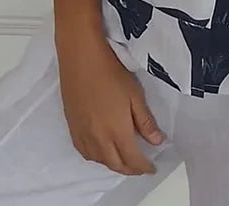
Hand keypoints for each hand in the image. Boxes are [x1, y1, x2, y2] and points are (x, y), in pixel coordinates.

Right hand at [55, 28, 163, 174]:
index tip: (152, 168)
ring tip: (125, 159)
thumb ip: (145, 121)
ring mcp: (83, 134)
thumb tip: (156, 141)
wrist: (82, 59)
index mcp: (116, 131)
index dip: (143, 167)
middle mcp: (98, 138)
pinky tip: (103, 150)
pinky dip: (97, 157)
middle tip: (141, 166)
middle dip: (130, 169)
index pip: (132, 160)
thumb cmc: (111, 72)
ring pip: (99, 161)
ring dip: (113, 164)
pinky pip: (85, 153)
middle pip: (115, 164)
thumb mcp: (135, 95)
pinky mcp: (72, 128)